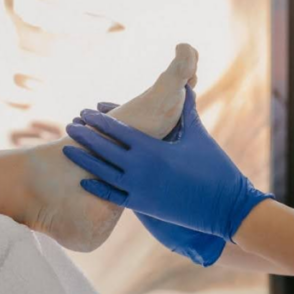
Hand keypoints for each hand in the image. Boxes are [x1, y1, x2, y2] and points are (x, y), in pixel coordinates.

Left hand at [74, 103, 224, 266]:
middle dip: (85, 136)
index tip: (85, 111)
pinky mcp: (143, 206)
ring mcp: (139, 189)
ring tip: (68, 149)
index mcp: (153, 149)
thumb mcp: (198, 136)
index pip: (118, 130)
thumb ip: (187, 110)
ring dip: (84, 160)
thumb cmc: (215, 167)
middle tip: (69, 125)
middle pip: (104, 149)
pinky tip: (84, 180)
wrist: (225, 207)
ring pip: (102, 173)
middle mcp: (141, 169)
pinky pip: (113, 196)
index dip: (99, 119)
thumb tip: (186, 86)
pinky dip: (97, 187)